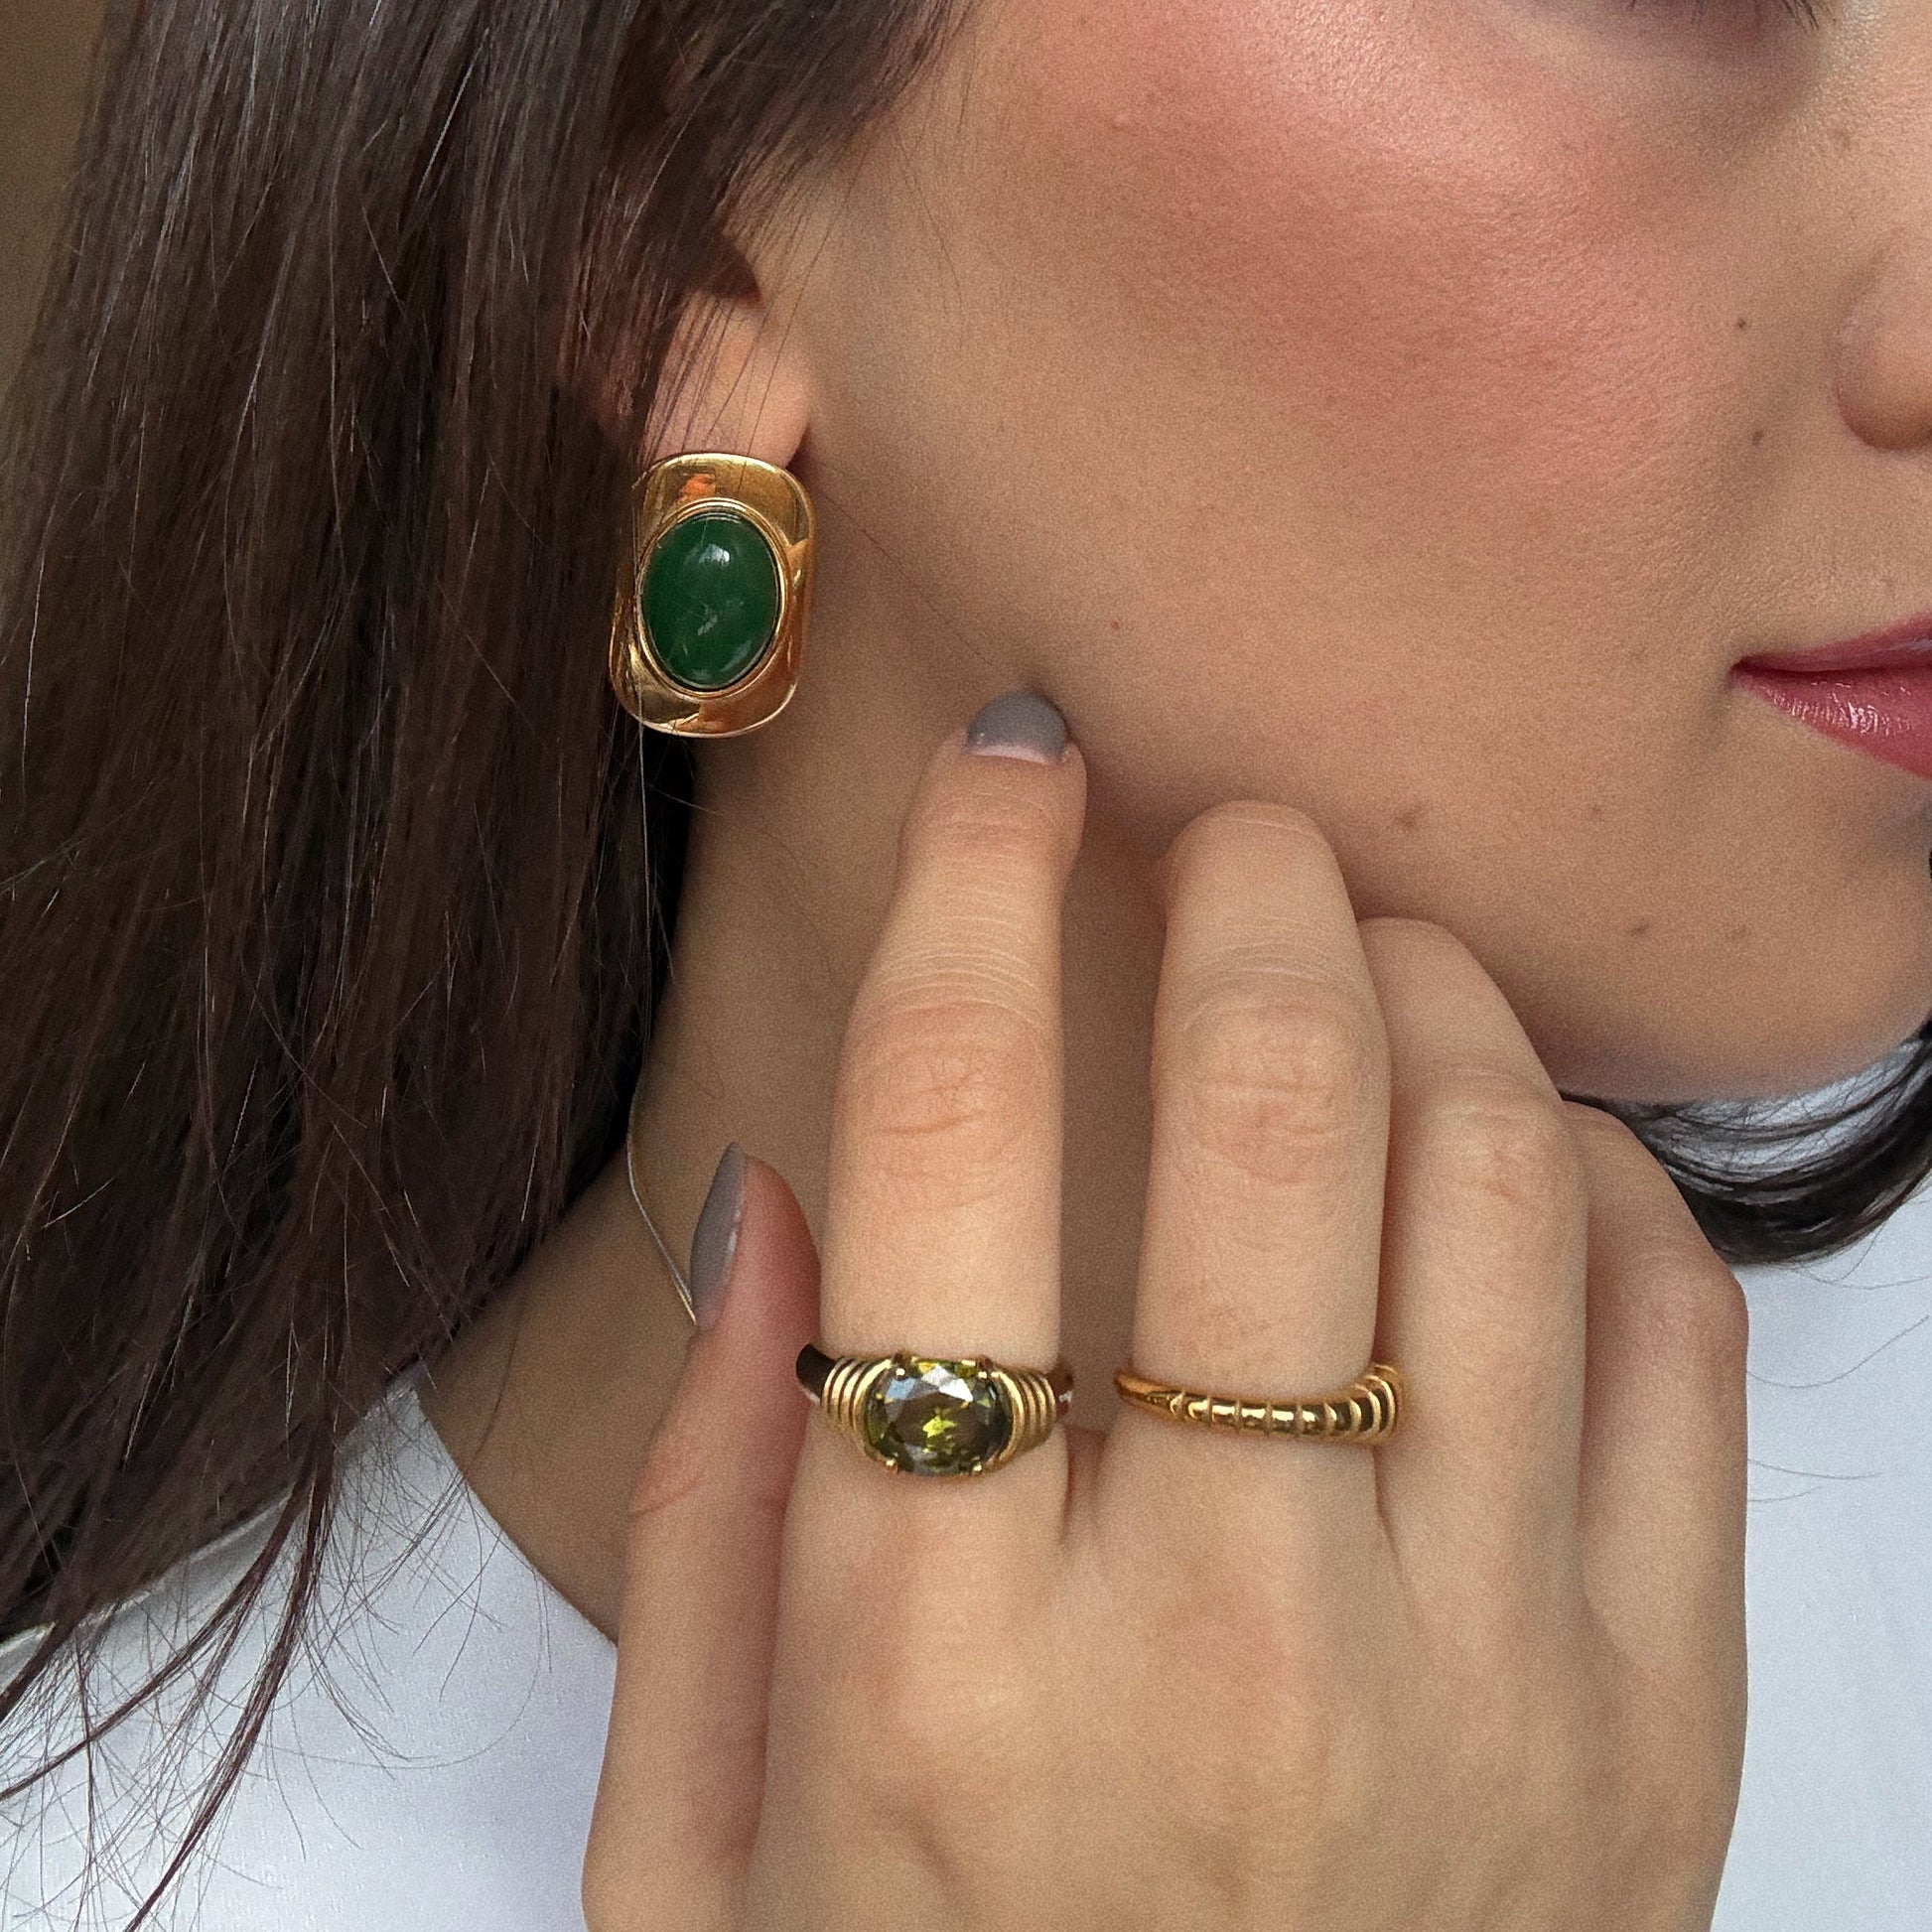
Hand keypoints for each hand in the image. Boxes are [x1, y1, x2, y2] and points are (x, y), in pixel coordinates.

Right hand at [583, 698, 1748, 1929]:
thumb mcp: (698, 1856)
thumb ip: (719, 1516)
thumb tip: (778, 1207)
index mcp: (939, 1662)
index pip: (951, 1140)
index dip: (978, 890)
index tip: (1014, 769)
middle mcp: (1227, 1643)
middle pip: (1270, 1104)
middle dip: (1247, 885)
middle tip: (1224, 828)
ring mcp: (1486, 1690)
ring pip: (1503, 1176)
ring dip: (1430, 996)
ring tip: (1364, 957)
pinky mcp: (1658, 1733)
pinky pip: (1681, 1333)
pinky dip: (1599, 1180)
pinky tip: (1505, 1164)